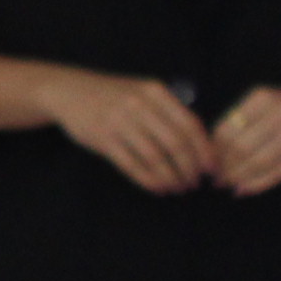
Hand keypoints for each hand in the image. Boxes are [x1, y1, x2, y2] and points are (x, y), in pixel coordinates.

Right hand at [41, 70, 214, 194]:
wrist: (69, 91)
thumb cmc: (113, 95)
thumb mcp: (143, 92)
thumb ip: (169, 111)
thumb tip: (200, 144)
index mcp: (155, 92)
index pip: (190, 124)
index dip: (204, 150)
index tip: (211, 168)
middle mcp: (139, 105)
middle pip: (175, 144)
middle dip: (189, 169)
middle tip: (194, 183)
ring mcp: (119, 122)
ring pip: (155, 158)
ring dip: (171, 178)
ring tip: (178, 188)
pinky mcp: (103, 139)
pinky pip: (132, 166)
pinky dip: (149, 181)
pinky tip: (158, 188)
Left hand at [211, 81, 280, 196]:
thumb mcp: (266, 102)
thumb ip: (241, 120)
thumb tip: (211, 151)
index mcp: (262, 98)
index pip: (227, 127)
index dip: (213, 149)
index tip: (205, 161)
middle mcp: (280, 113)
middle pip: (241, 146)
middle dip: (223, 166)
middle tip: (214, 178)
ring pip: (258, 161)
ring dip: (238, 177)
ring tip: (226, 184)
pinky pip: (278, 171)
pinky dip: (257, 183)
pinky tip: (244, 189)